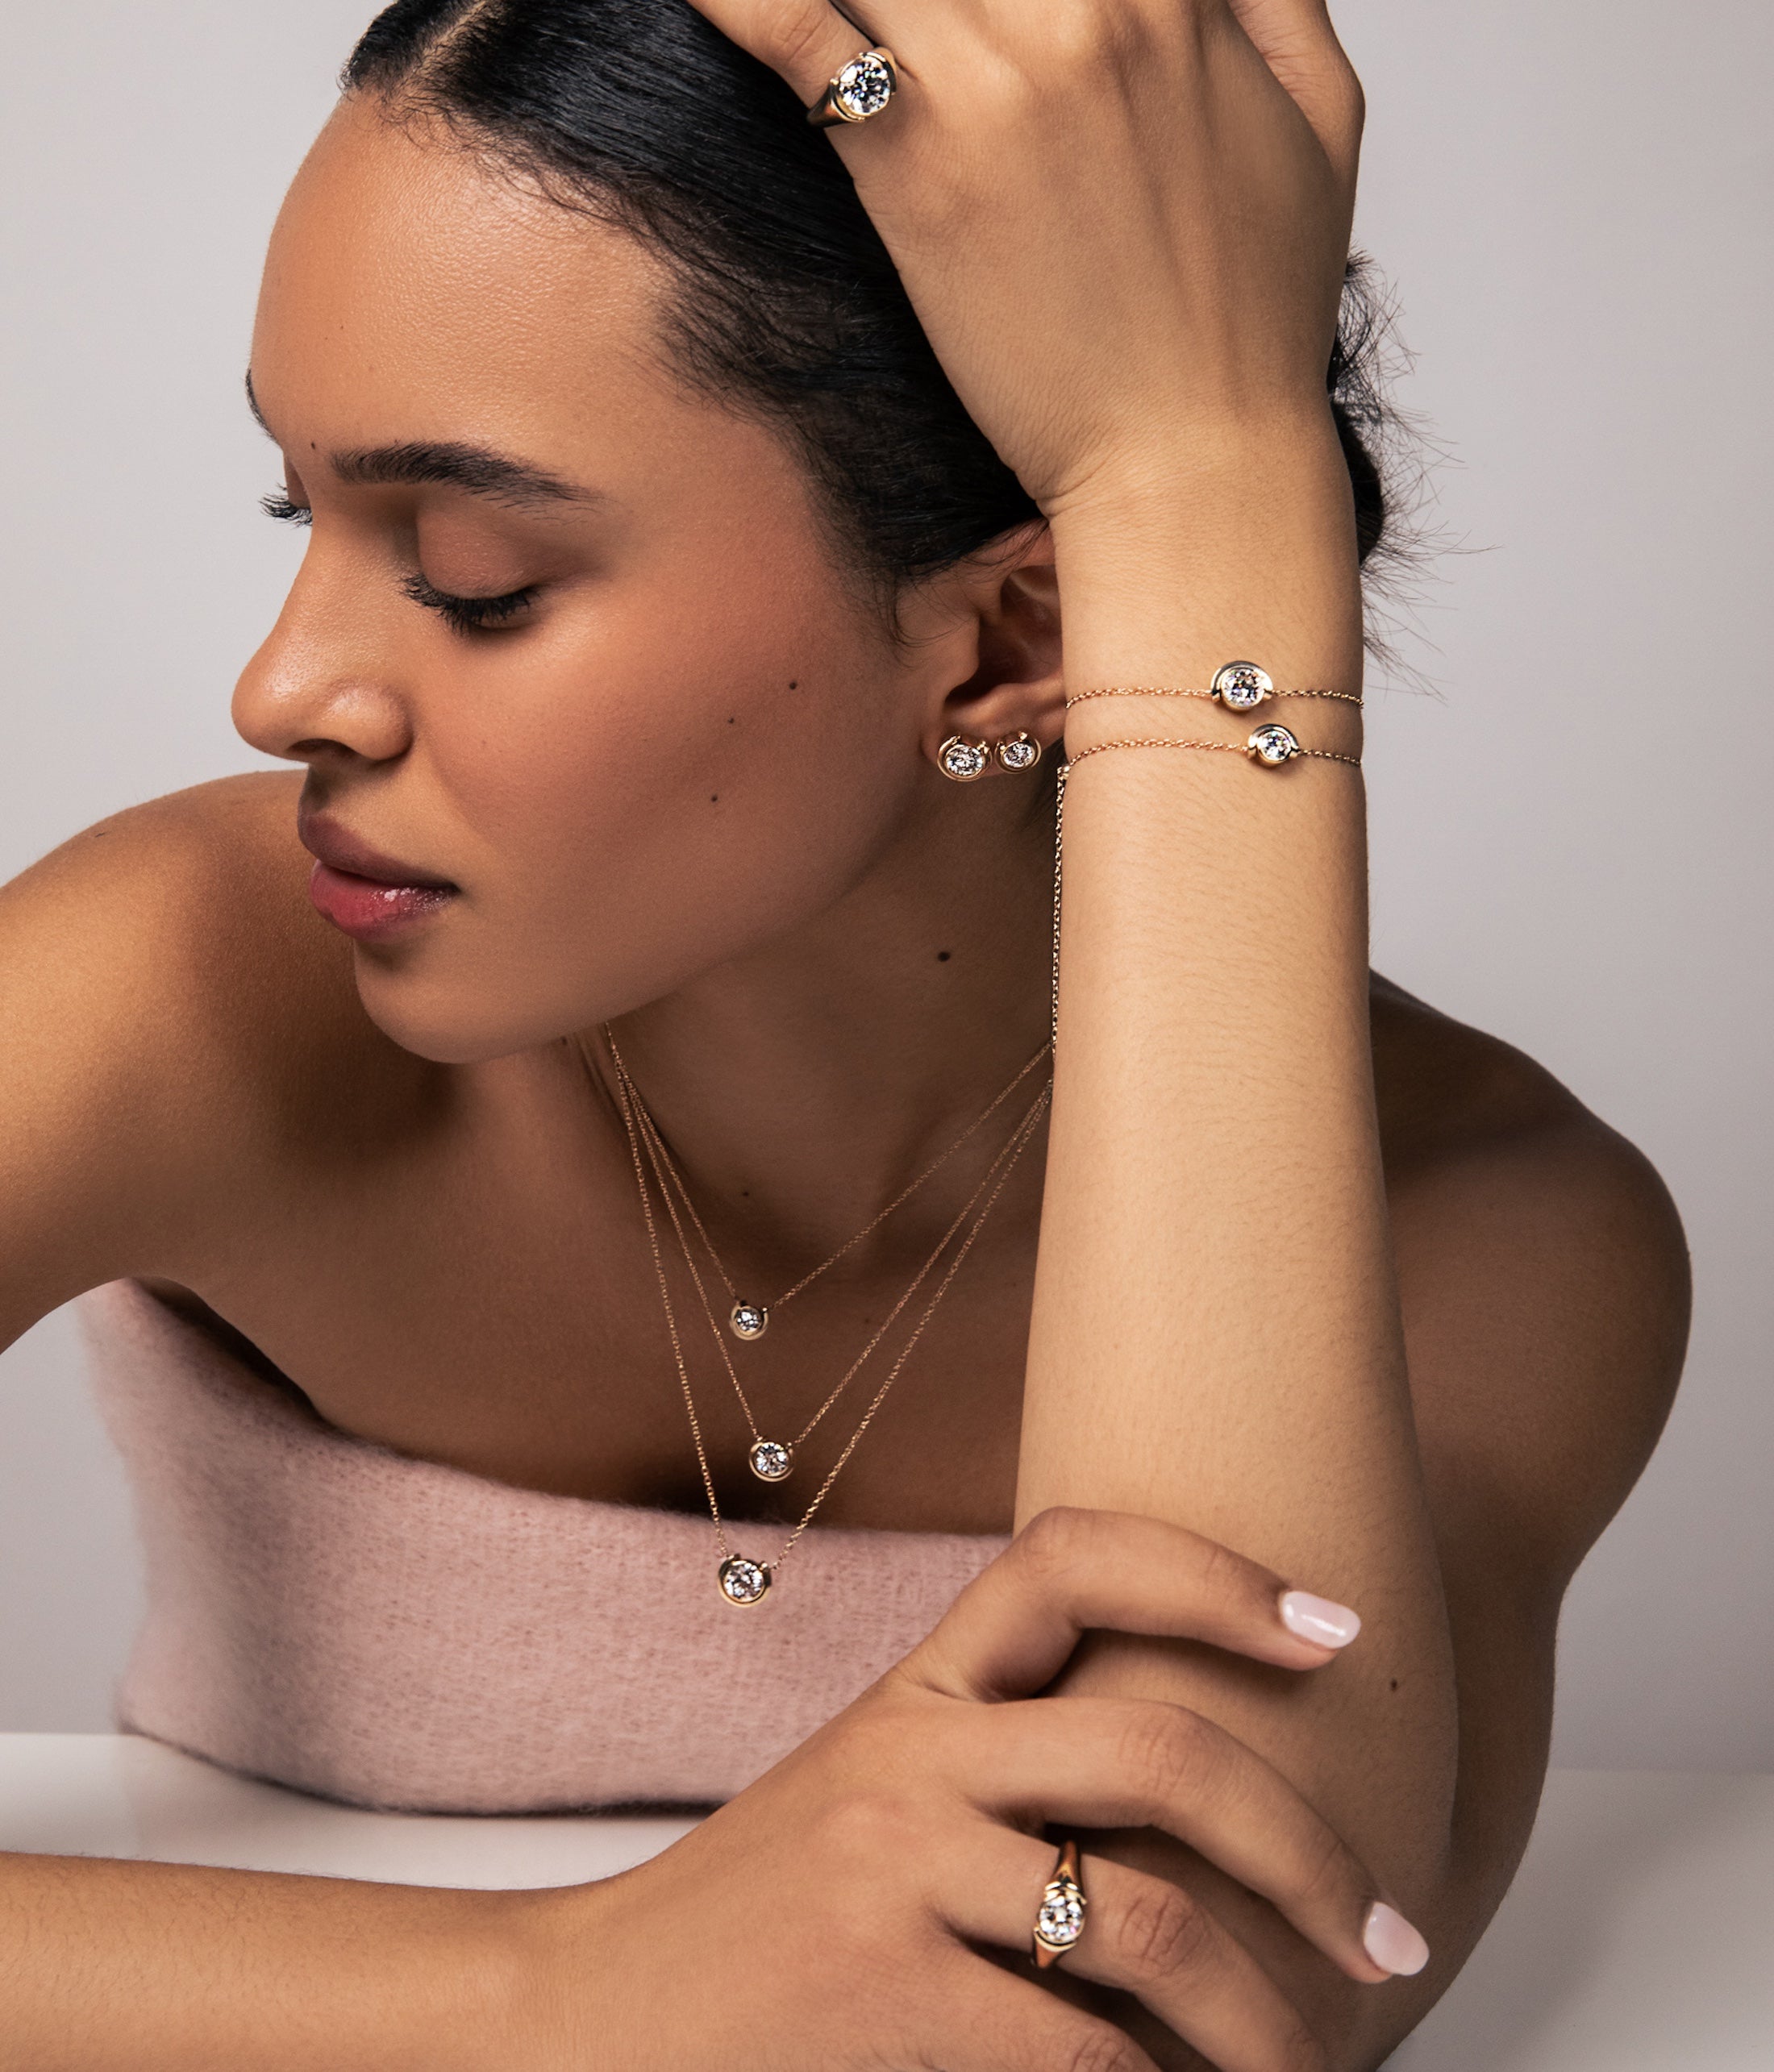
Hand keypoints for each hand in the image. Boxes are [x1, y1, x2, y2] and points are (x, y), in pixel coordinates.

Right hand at [539, 1507, 1417, 2071]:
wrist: (592, 2013)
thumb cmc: (764, 1916)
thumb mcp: (877, 1799)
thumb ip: (1005, 1774)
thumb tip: (1207, 1821)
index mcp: (918, 1688)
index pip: (1070, 1553)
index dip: (1212, 1568)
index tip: (1334, 1627)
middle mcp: (911, 1750)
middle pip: (1162, 1751)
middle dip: (1308, 1851)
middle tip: (1387, 1933)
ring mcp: (892, 1866)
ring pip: (1149, 1928)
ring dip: (1267, 2020)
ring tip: (1316, 2065)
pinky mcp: (881, 1988)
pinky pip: (1079, 2053)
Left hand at [683, 0, 1364, 515]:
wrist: (1193, 458)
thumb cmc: (1253, 313)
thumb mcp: (1319, 113)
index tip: (979, 3)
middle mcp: (1079, 6)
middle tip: (906, 22)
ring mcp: (987, 78)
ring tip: (843, 24)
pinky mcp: (910, 163)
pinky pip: (795, 28)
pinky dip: (740, 2)